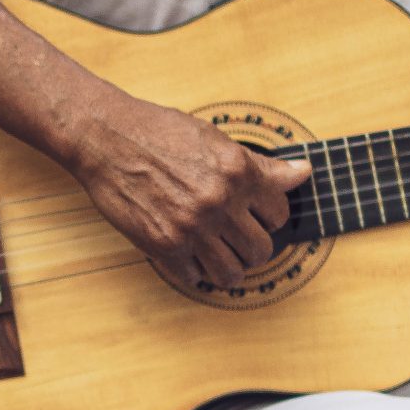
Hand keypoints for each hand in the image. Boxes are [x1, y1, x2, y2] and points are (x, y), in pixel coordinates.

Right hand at [67, 90, 312, 291]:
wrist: (105, 137)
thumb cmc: (158, 132)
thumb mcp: (215, 140)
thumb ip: (261, 164)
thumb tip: (303, 173)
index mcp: (238, 171)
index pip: (279, 215)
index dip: (267, 217)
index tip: (252, 216)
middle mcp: (219, 201)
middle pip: (261, 250)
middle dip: (251, 247)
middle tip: (234, 238)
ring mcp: (192, 226)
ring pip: (232, 273)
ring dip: (226, 266)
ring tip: (215, 253)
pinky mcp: (164, 245)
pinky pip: (194, 278)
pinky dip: (192, 270)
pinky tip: (185, 251)